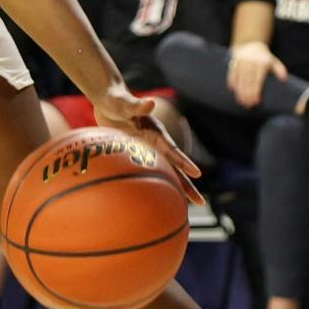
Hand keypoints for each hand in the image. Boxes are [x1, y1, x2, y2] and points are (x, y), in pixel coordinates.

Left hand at [91, 84, 205, 207]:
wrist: (107, 101)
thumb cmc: (115, 100)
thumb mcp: (123, 103)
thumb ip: (136, 105)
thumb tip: (150, 103)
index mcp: (155, 133)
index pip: (172, 150)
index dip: (184, 162)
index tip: (197, 174)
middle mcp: (155, 144)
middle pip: (174, 167)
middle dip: (187, 185)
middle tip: (202, 203)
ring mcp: (147, 150)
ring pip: (163, 173)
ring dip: (174, 189)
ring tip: (184, 208)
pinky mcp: (136, 154)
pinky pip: (146, 173)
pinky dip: (152, 186)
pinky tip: (154, 201)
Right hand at [227, 41, 285, 107]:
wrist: (251, 44)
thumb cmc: (264, 58)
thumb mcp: (274, 62)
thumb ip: (280, 70)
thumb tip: (284, 79)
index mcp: (261, 63)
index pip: (258, 80)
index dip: (256, 91)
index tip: (255, 101)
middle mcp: (250, 62)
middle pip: (248, 81)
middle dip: (247, 94)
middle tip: (247, 105)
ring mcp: (241, 61)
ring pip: (240, 78)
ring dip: (240, 91)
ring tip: (241, 101)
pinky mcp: (234, 61)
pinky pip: (232, 73)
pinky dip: (232, 81)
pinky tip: (233, 90)